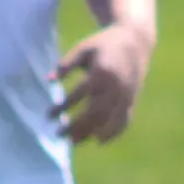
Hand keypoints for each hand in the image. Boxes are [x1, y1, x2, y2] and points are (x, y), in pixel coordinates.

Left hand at [55, 22, 151, 144]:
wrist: (135, 41)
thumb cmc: (105, 44)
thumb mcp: (84, 48)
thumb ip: (67, 63)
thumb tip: (49, 80)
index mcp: (101, 73)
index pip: (78, 95)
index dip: (62, 107)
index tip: (48, 115)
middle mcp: (115, 87)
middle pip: (93, 114)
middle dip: (75, 126)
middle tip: (58, 134)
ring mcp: (125, 96)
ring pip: (107, 121)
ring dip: (89, 133)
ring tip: (73, 141)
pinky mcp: (132, 101)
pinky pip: (123, 122)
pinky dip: (113, 133)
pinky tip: (99, 141)